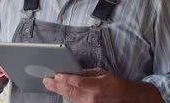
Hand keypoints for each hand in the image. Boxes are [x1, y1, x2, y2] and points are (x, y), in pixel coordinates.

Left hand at [42, 68, 162, 102]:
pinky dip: (66, 95)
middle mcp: (92, 96)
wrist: (123, 97)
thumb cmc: (113, 84)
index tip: (57, 75)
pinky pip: (74, 101)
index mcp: (96, 85)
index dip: (66, 79)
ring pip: (70, 97)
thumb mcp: (101, 73)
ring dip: (59, 90)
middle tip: (47, 80)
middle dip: (57, 85)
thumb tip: (74, 71)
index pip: (78, 82)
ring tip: (49, 84)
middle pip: (70, 91)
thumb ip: (87, 73)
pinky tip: (60, 90)